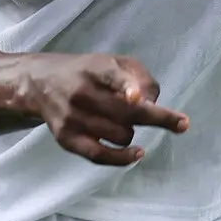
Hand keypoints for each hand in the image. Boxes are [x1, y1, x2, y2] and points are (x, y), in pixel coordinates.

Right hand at [24, 54, 189, 166]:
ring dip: (132, 132)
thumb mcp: (113, 62)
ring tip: (124, 122)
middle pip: (124, 112)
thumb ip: (139, 76)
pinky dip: (122, 158)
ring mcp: (72, 117)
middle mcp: (80, 92)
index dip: (126, 86)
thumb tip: (152, 103)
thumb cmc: (88, 72)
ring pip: (119, 134)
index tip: (137, 98)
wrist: (40, 83)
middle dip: (155, 118)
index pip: (112, 76)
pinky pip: (99, 156)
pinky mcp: (66, 139)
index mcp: (94, 68)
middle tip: (180, 123)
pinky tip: (137, 153)